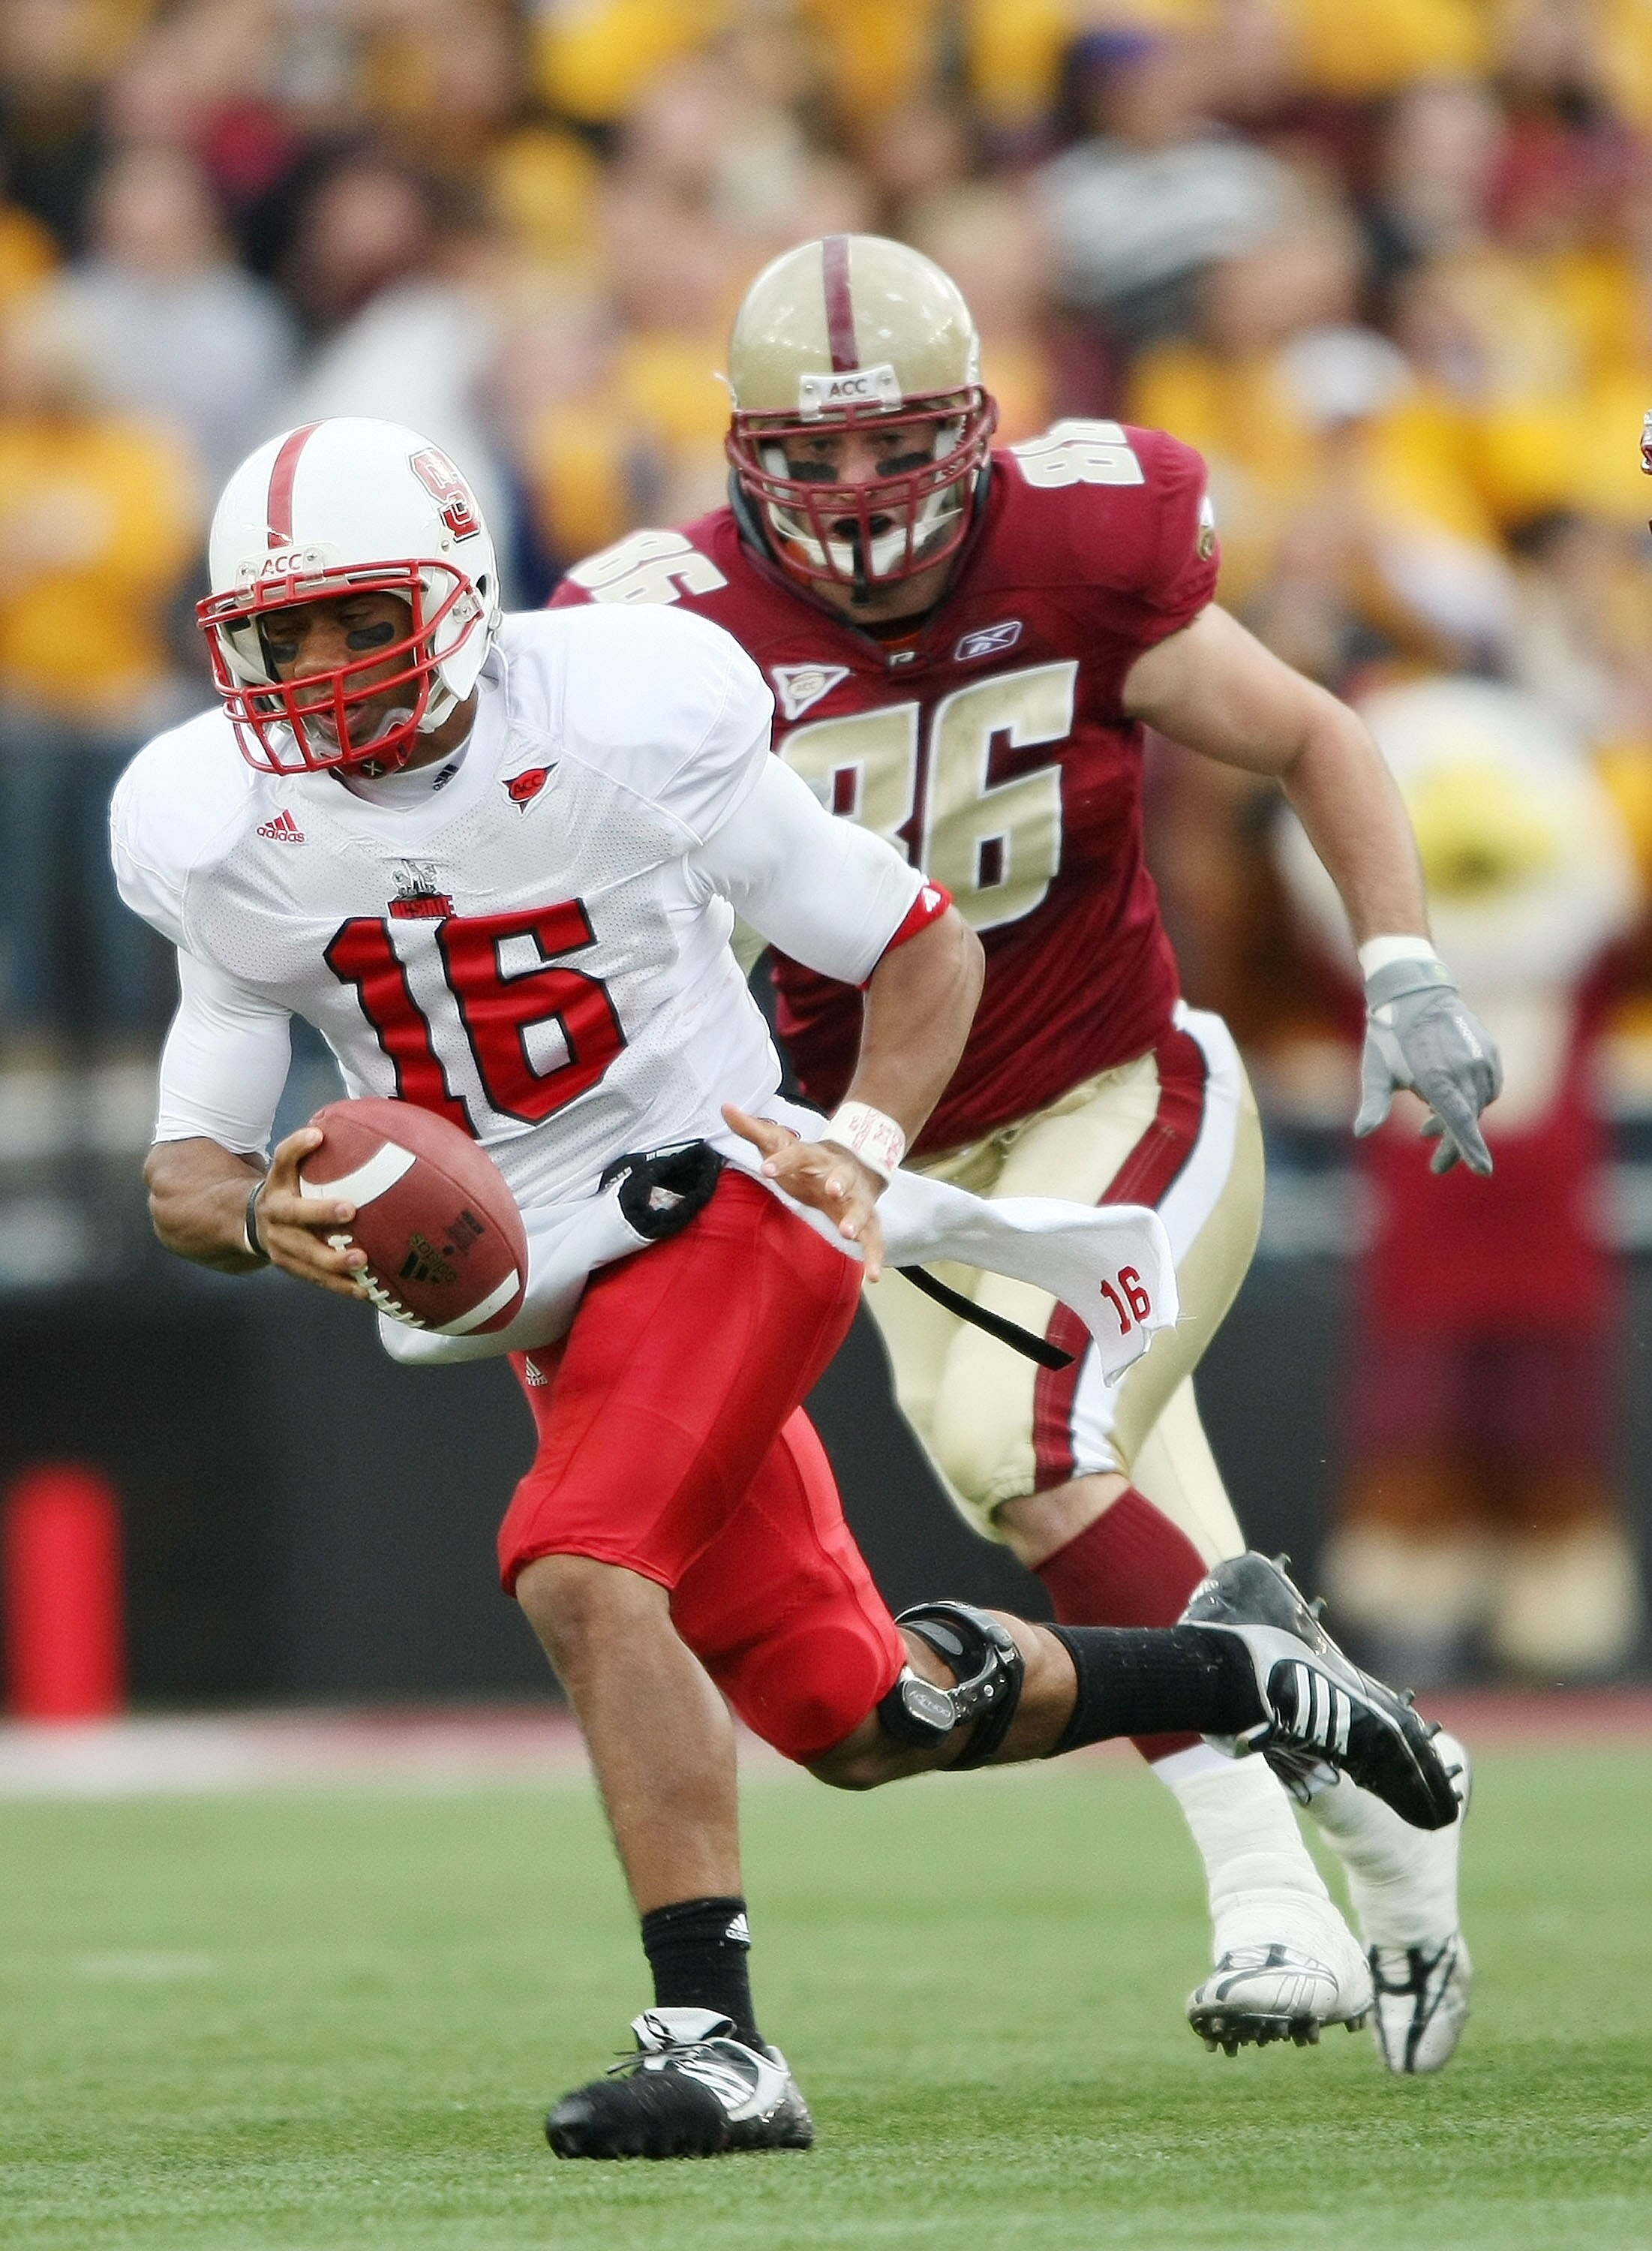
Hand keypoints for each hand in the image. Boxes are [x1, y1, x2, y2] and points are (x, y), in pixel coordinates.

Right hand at [251, 1126, 372, 1297]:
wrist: (251, 1225)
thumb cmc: (286, 1191)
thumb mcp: (288, 1169)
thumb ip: (304, 1150)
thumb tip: (329, 1126)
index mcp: (277, 1187)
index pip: (282, 1160)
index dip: (297, 1147)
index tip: (317, 1135)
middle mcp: (275, 1217)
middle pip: (295, 1215)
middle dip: (321, 1214)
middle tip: (350, 1210)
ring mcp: (282, 1246)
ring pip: (306, 1256)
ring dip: (334, 1261)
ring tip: (362, 1261)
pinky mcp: (293, 1268)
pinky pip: (318, 1280)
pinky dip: (342, 1286)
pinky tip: (367, 1291)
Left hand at [722, 1105, 885, 1278]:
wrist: (853, 1165)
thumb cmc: (807, 1160)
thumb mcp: (779, 1141)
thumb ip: (752, 1128)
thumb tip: (725, 1107)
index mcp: (815, 1157)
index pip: (798, 1154)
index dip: (783, 1160)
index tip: (767, 1167)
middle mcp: (840, 1175)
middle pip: (842, 1176)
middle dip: (839, 1182)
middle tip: (832, 1190)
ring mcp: (856, 1199)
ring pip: (861, 1208)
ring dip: (856, 1219)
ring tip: (847, 1233)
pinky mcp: (867, 1221)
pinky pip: (874, 1239)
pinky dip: (875, 1256)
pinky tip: (872, 1276)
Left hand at [1354, 958, 1501, 1174]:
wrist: (1414, 992)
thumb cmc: (1389, 1035)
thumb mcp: (1375, 1070)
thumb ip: (1373, 1103)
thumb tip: (1361, 1132)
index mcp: (1436, 1074)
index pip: (1460, 1120)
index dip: (1470, 1147)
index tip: (1483, 1171)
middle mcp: (1464, 1066)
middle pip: (1468, 1119)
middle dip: (1454, 1145)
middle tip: (1437, 1166)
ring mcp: (1481, 1058)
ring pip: (1478, 1104)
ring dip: (1458, 1121)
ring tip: (1427, 1124)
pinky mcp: (1489, 1051)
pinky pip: (1488, 1087)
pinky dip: (1472, 1100)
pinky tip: (1448, 1102)